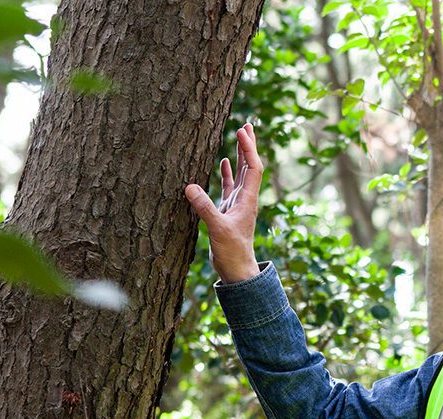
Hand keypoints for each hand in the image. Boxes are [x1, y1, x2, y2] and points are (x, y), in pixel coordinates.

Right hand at [184, 122, 262, 282]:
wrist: (237, 270)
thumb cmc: (232, 252)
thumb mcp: (217, 229)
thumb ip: (205, 208)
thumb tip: (190, 187)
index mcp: (248, 200)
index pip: (253, 167)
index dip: (248, 148)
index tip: (242, 130)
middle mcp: (246, 199)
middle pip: (250, 166)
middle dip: (248, 145)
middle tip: (247, 124)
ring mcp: (238, 204)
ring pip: (241, 174)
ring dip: (240, 155)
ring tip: (238, 136)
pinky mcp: (228, 211)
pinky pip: (230, 186)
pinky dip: (229, 173)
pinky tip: (224, 162)